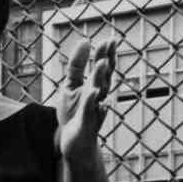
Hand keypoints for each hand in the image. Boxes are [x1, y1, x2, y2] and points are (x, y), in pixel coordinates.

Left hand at [54, 38, 116, 162]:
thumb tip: (85, 40)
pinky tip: (93, 93)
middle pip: (104, 76)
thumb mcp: (71, 85)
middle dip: (106, 60)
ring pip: (98, 92)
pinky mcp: (86, 124)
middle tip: (109, 44)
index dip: (107, 53)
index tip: (111, 38)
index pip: (104, 67)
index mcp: (96, 86)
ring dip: (100, 78)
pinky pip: (89, 112)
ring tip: (100, 63)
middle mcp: (98, 97)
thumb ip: (76, 65)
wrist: (75, 142)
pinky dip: (91, 103)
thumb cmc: (74, 113)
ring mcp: (93, 110)